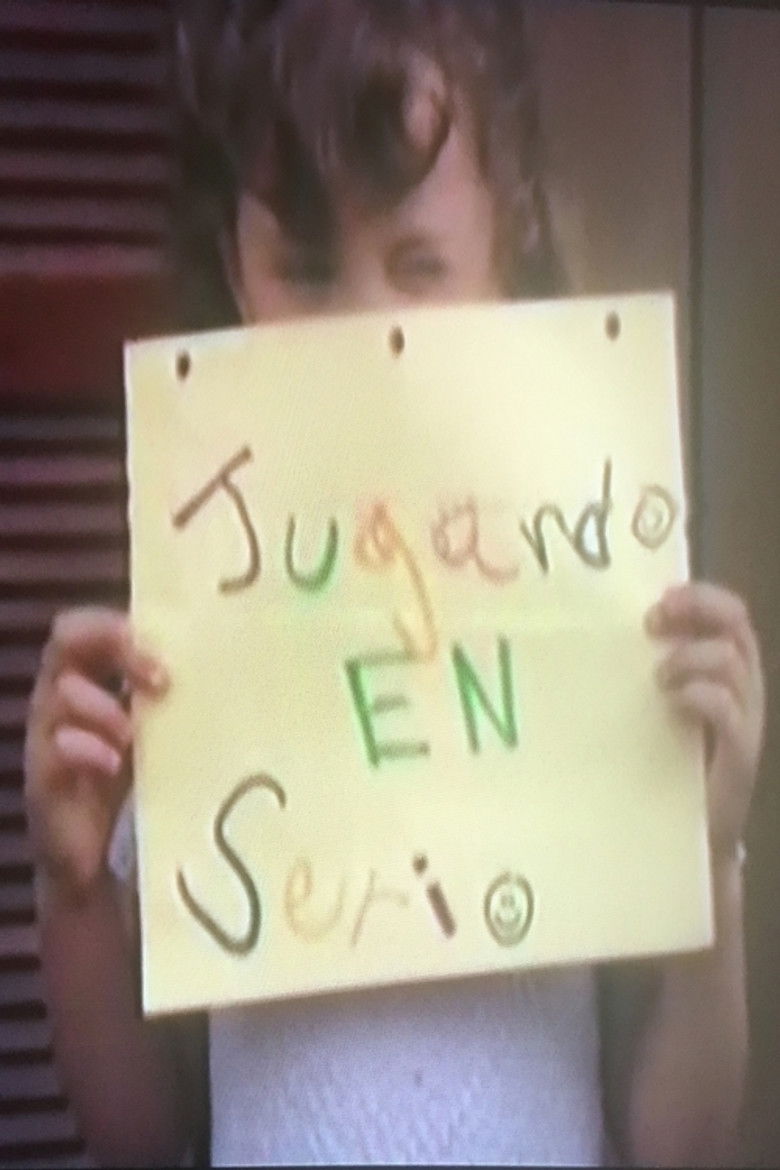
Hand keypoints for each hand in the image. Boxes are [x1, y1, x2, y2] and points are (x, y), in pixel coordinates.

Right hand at [24, 608, 167, 897]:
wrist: (112, 868)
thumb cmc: (150, 788)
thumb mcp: (173, 734)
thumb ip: (190, 700)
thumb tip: (248, 665)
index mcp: (101, 679)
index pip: (97, 625)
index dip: (122, 623)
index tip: (170, 647)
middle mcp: (70, 698)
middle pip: (67, 640)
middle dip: (111, 644)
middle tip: (158, 678)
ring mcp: (52, 736)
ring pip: (57, 692)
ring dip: (100, 704)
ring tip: (133, 734)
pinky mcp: (45, 779)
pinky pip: (53, 747)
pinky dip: (85, 749)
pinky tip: (112, 765)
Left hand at [646, 582, 764, 857]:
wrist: (685, 836)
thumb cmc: (662, 765)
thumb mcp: (652, 707)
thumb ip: (645, 672)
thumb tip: (599, 633)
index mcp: (725, 670)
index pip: (730, 612)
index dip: (700, 595)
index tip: (660, 596)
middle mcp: (743, 688)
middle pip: (738, 625)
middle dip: (698, 611)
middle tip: (653, 621)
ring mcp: (746, 720)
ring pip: (732, 661)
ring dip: (690, 657)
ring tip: (657, 677)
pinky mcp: (741, 754)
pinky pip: (729, 709)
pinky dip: (699, 695)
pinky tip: (672, 702)